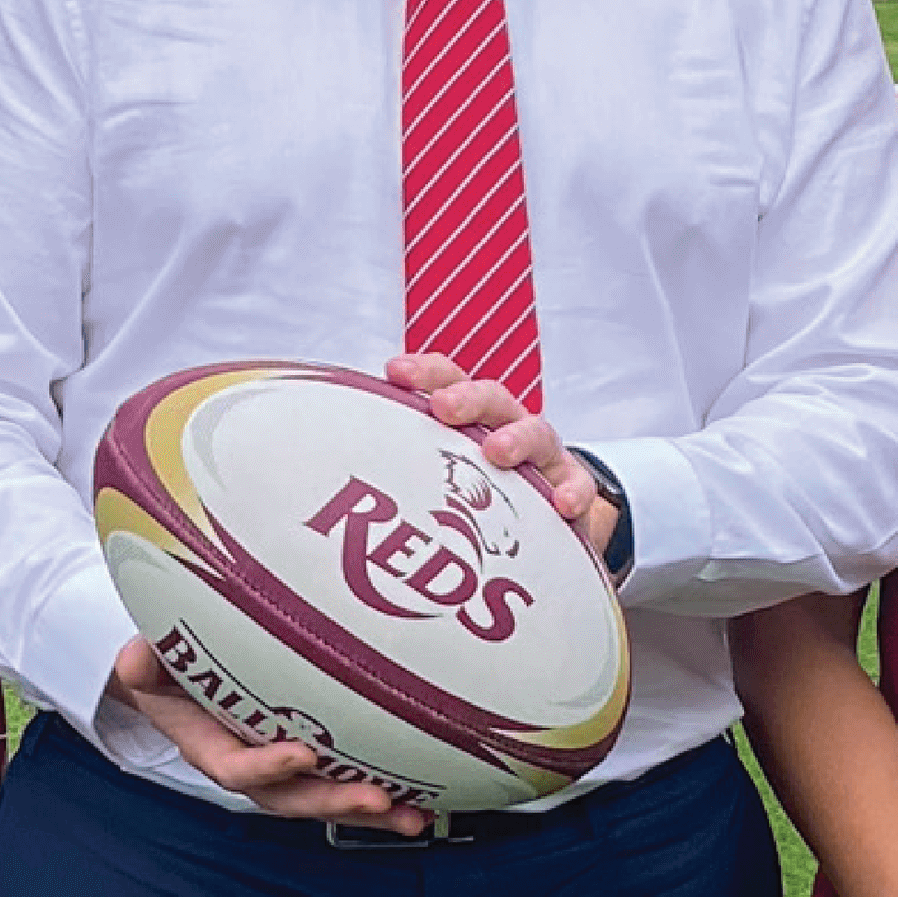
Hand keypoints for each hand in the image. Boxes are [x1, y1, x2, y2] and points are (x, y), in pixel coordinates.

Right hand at [111, 638, 430, 831]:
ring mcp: (282, 770)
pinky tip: (423, 796)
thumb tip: (132, 659)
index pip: (236, 768)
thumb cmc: (166, 666)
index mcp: (209, 747)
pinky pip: (343, 783)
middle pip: (292, 798)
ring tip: (413, 817)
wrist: (177, 680)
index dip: (267, 766)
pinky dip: (380, 794)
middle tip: (377, 799)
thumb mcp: (147, 659)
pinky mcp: (309, 763)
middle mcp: (250, 768)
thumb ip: (142, 661)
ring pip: (324, 800)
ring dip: (369, 811)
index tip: (301, 753)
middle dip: (334, 803)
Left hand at [386, 353, 616, 563]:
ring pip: (536, 433)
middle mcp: (507, 425)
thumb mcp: (436, 474)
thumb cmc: (477, 493)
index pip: (448, 380)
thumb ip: (394, 464)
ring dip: (515, 438)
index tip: (394, 372)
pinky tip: (561, 504)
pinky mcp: (571, 489)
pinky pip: (576, 486)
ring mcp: (543, 457)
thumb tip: (320, 474)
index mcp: (469, 416)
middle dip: (465, 397)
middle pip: (490, 397)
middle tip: (441, 408)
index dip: (424, 372)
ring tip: (496, 451)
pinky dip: (572, 492)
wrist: (544, 524)